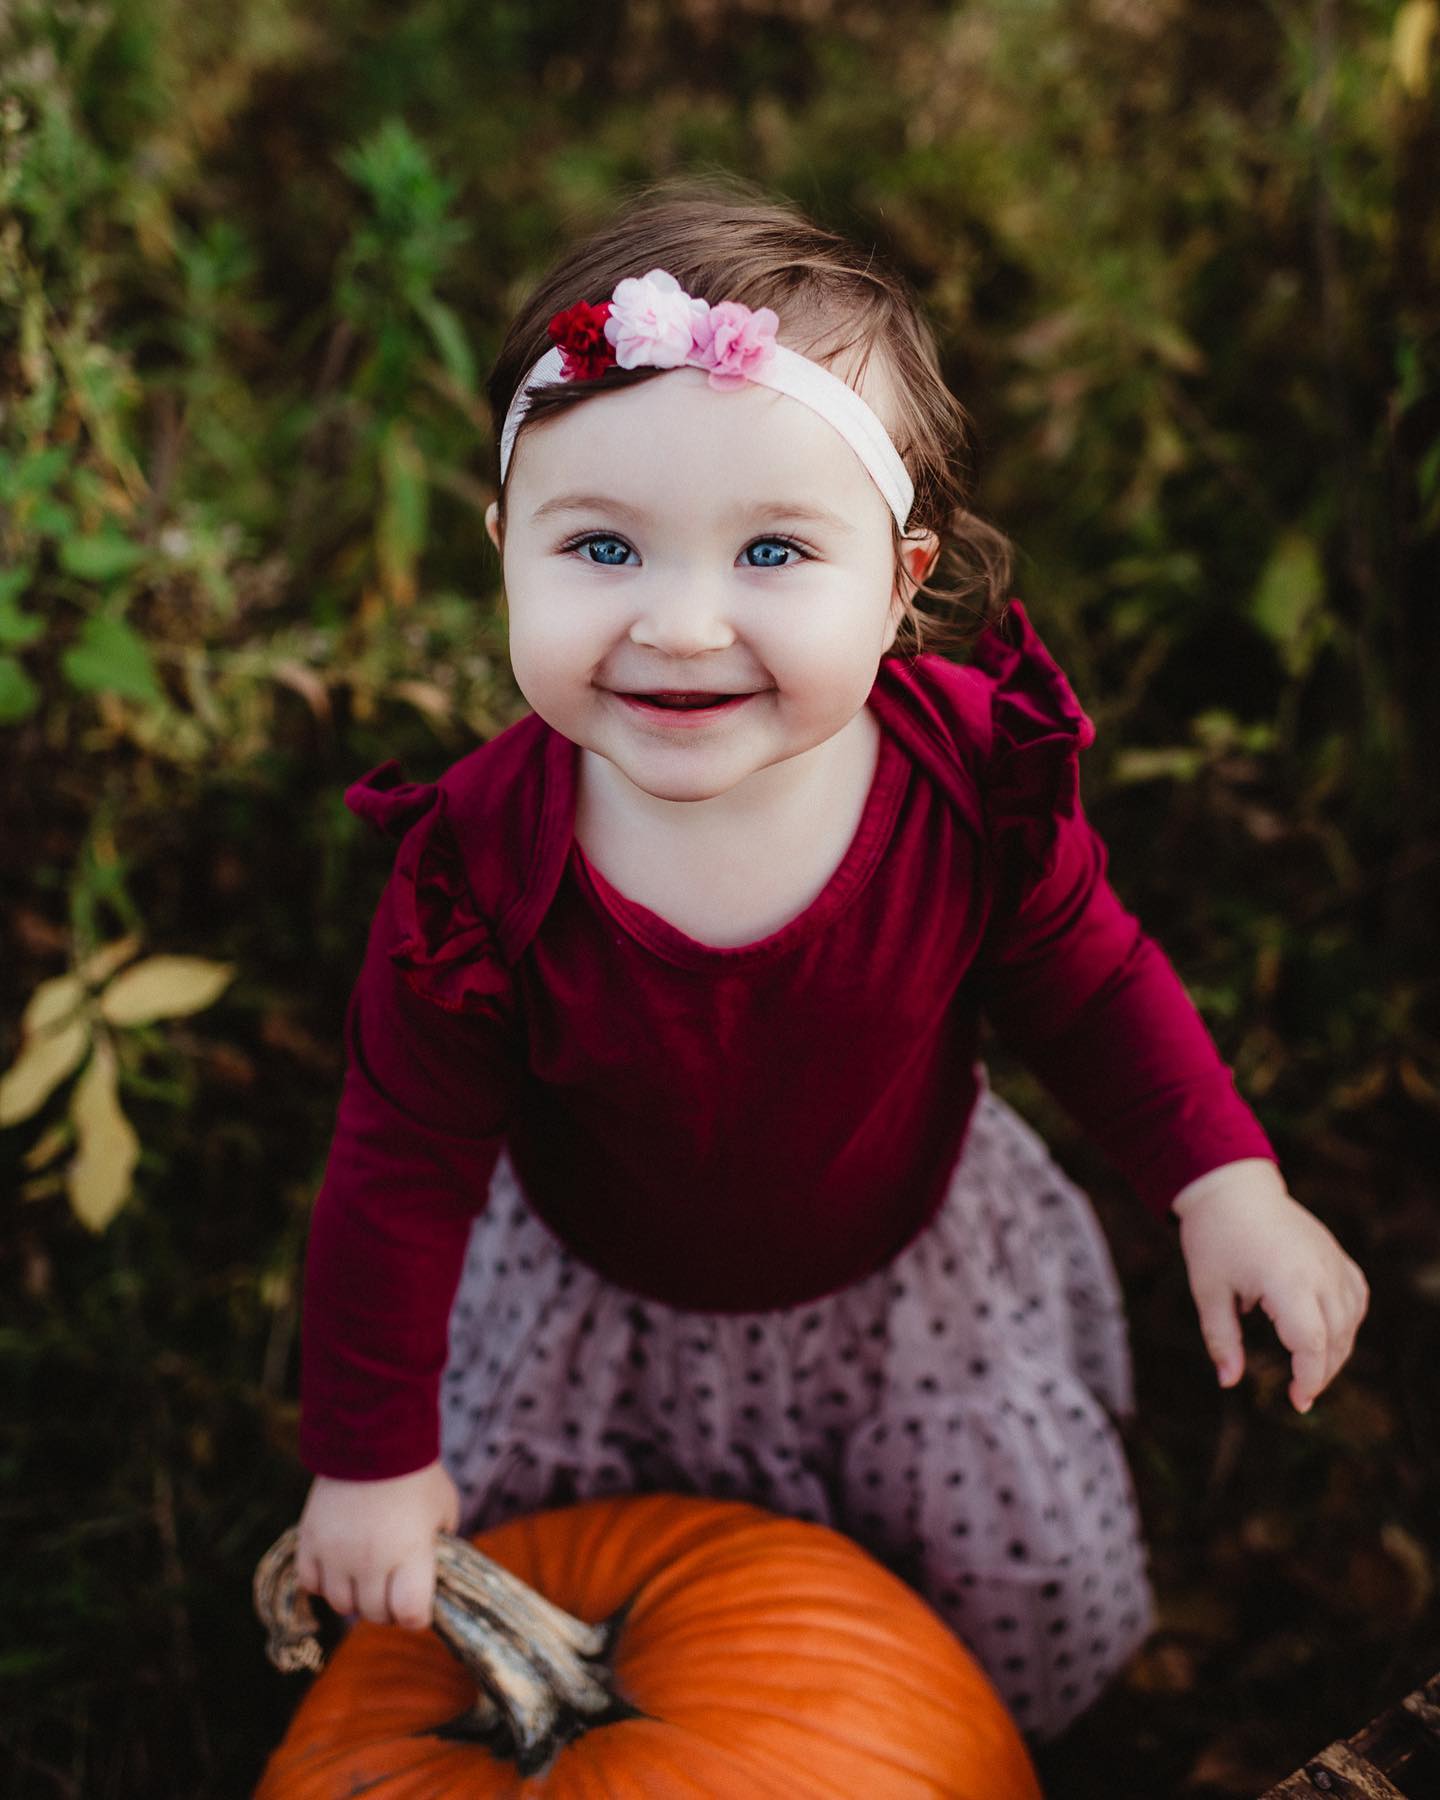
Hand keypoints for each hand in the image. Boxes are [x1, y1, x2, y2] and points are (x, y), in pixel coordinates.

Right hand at [295, 1460, 459, 1628]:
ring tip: (366, 1576)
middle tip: (392, 1589)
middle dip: (387, 1607)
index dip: (417, 1616)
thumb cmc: (416, 1473)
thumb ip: (441, 1544)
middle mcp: (371, 1560)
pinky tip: (338, 1565)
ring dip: (355, 1596)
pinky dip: (323, 1581)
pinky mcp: (310, 1540)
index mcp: (410, 1554)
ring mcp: (336, 1553)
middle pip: (374, 1613)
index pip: (410, 1614)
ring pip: (341, 1604)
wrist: (371, 1436)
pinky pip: (310, 1583)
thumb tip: (435, 1569)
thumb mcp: (444, 1508)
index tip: (418, 1604)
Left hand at [1171, 1159, 1368, 1412]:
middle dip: (1321, 1372)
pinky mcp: (1335, 1254)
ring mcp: (1332, 1261)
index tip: (1297, 1400)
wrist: (1231, 1188)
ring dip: (1336, 1350)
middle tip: (1300, 1393)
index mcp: (1287, 1281)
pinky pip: (1355, 1295)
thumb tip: (1228, 1382)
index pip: (1312, 1344)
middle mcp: (1319, 1272)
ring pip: (1350, 1320)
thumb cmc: (1214, 1237)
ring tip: (1310, 1370)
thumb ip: (1221, 1339)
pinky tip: (1331, 1334)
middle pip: (1336, 1338)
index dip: (1309, 1378)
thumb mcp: (1207, 1290)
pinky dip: (1348, 1320)